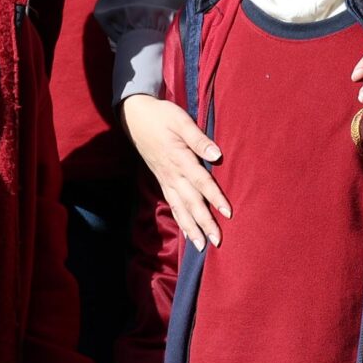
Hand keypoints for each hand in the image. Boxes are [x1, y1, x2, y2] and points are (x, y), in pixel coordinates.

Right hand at [123, 94, 229, 250]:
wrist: (135, 117)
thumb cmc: (161, 116)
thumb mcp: (180, 120)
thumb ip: (199, 139)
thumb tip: (217, 154)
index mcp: (179, 158)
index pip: (201, 181)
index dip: (215, 197)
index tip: (228, 213)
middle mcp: (172, 174)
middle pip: (191, 201)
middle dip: (204, 222)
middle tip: (217, 241)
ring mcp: (166, 179)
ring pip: (180, 208)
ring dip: (191, 228)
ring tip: (202, 247)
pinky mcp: (162, 181)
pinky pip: (172, 204)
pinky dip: (180, 221)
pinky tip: (188, 234)